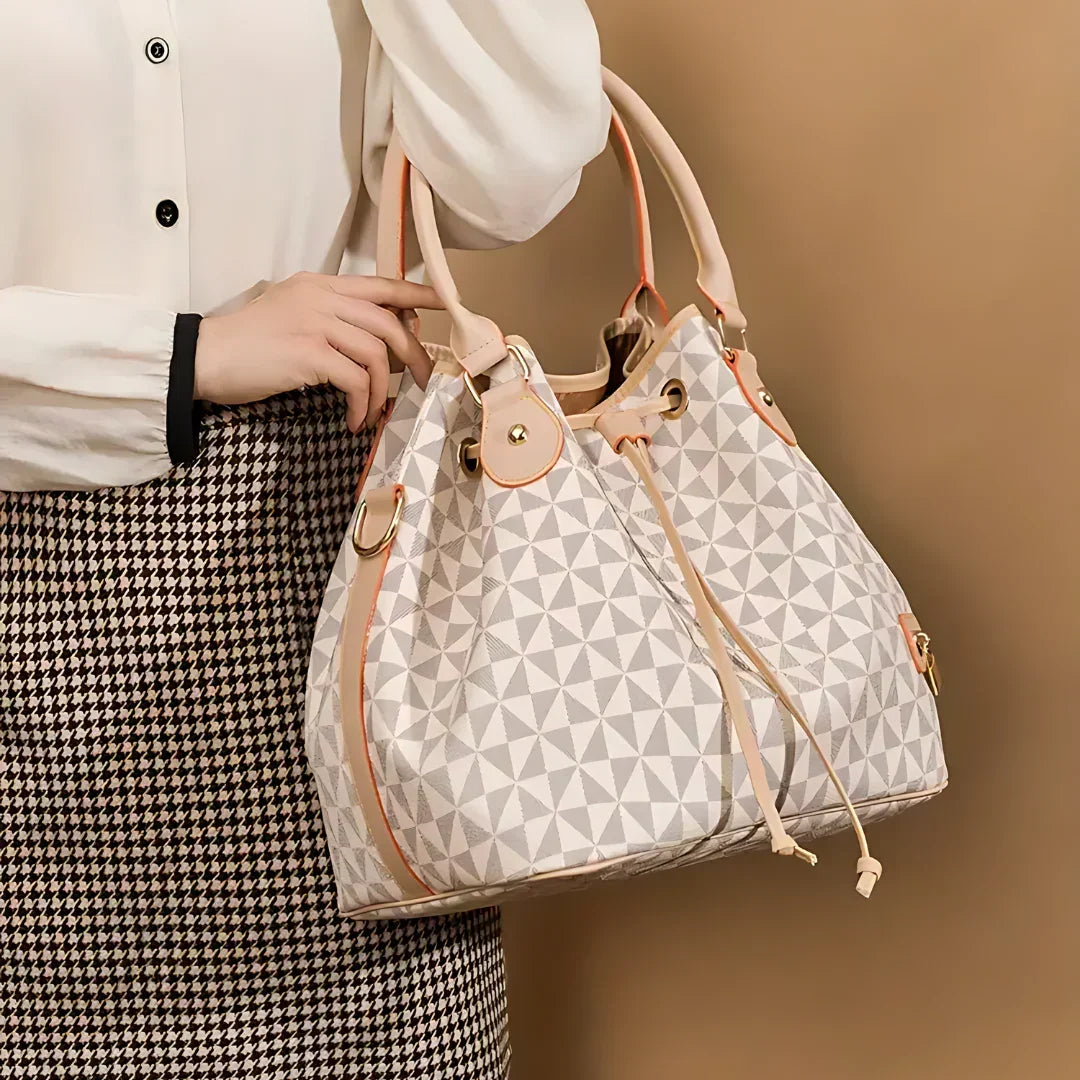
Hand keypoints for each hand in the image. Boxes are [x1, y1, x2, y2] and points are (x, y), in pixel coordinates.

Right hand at [193, 272, 443, 430]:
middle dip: (413, 355)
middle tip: (420, 381)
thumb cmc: (248, 345)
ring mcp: (314, 323)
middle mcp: (321, 297)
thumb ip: (334, 318)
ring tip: (373, 409)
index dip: (417, 295)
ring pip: (376, 354)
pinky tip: (354, 419)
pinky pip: (355, 381)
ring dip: (383, 389)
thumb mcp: (293, 316)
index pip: (381, 284)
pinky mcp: (308, 354)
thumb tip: (384, 336)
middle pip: (388, 323)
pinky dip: (362, 404)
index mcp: (320, 285)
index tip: (445, 305)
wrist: (203, 357)